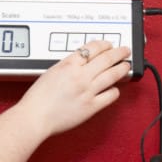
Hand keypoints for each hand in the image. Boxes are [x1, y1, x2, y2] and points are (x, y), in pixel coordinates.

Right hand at [16, 39, 130, 137]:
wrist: (35, 116)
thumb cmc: (38, 98)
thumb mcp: (51, 72)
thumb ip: (68, 66)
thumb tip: (80, 63)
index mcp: (69, 65)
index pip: (93, 48)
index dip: (104, 45)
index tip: (108, 45)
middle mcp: (80, 76)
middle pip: (106, 58)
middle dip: (119, 52)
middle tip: (125, 51)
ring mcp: (87, 91)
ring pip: (112, 75)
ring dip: (122, 68)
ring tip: (126, 66)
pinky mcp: (91, 107)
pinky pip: (110, 95)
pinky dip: (115, 90)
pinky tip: (115, 88)